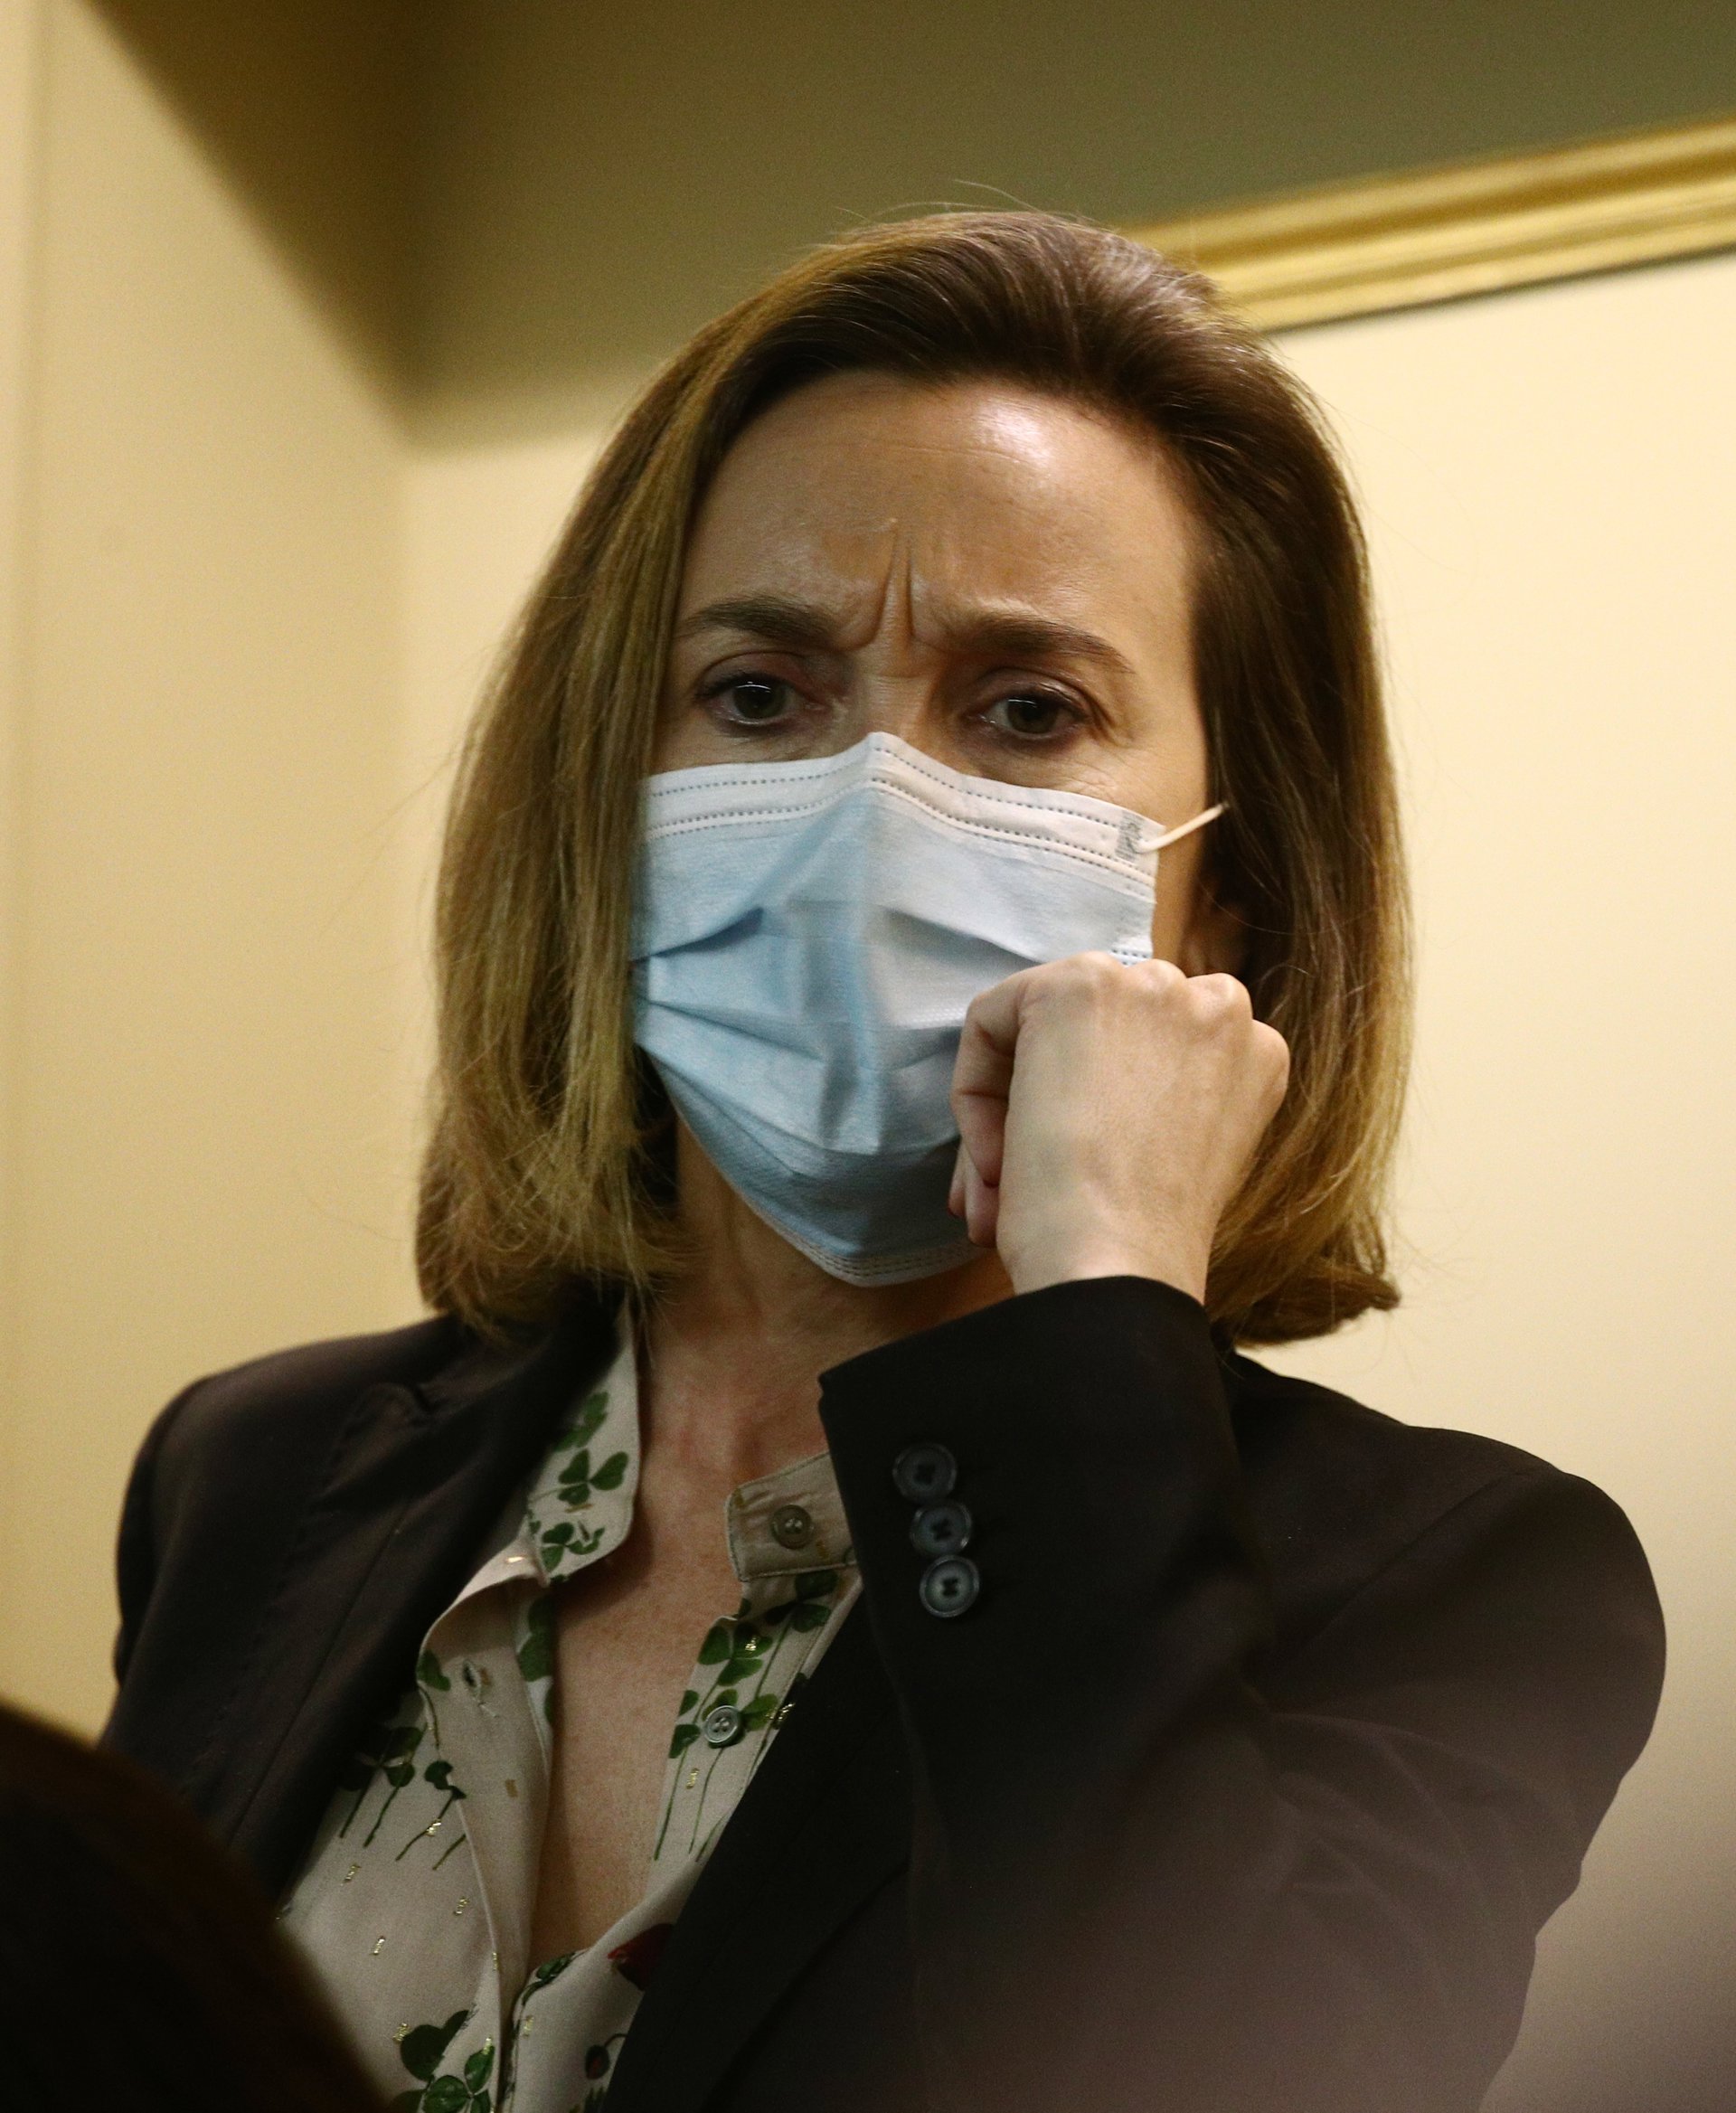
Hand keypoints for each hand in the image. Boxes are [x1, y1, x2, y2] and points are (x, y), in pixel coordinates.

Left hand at [947, 954, 1289, 1300]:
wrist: (1119, 1267)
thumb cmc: (1143, 1242)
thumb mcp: (1177, 1156)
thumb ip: (1152, 1105)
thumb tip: (1071, 1108)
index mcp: (1255, 1054)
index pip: (1152, 1053)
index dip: (1097, 1116)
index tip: (1070, 1182)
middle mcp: (1217, 1005)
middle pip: (1100, 1034)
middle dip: (1045, 1106)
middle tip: (1011, 1186)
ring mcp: (1151, 987)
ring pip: (1044, 1027)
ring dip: (1009, 1107)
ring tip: (998, 1186)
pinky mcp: (1079, 985)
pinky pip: (992, 1020)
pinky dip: (973, 1092)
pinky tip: (996, 1161)